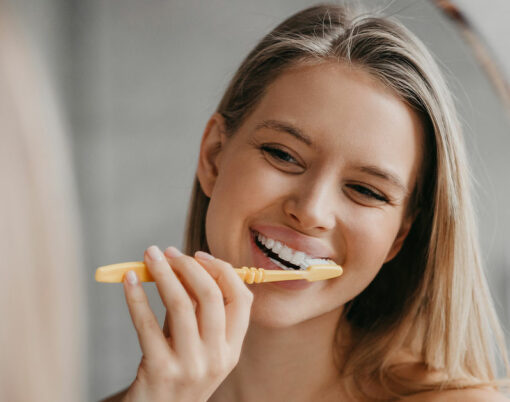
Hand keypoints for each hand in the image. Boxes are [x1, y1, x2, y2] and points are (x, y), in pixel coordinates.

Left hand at [121, 246, 252, 401]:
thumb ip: (198, 312)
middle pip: (211, 296)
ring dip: (162, 273)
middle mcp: (217, 357)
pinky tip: (129, 280)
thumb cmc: (178, 373)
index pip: (242, 299)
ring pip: (180, 304)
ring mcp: (191, 366)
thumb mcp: (199, 347)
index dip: (222, 270)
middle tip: (168, 252)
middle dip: (188, 266)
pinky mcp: (160, 370)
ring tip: (149, 256)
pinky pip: (147, 324)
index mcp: (232, 349)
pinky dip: (136, 297)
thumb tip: (184, 266)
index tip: (199, 255)